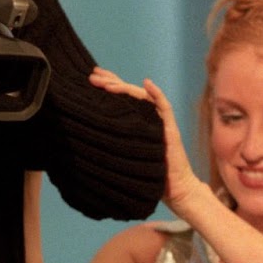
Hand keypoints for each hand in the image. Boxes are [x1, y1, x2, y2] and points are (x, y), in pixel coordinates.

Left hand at [89, 68, 203, 215]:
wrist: (175, 188)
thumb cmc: (150, 176)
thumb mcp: (125, 156)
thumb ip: (113, 143)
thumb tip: (87, 137)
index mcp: (137, 122)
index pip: (121, 99)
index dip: (108, 86)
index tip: (90, 79)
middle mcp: (149, 117)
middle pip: (129, 93)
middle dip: (111, 82)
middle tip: (92, 75)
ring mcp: (160, 122)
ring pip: (142, 97)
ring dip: (125, 87)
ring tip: (107, 83)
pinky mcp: (171, 130)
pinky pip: (165, 108)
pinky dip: (157, 95)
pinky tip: (147, 84)